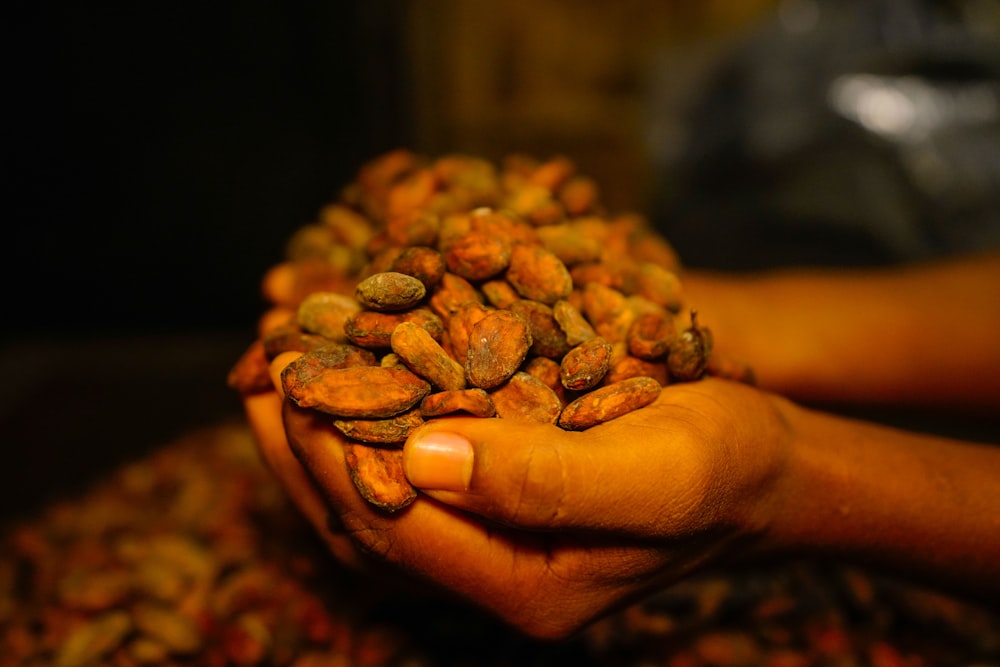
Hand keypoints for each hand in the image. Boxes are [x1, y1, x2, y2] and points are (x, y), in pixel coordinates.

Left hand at [244, 356, 795, 638]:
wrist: (766, 467)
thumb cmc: (722, 465)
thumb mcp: (652, 470)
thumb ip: (542, 480)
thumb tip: (418, 458)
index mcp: (525, 584)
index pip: (395, 528)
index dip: (331, 457)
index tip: (292, 381)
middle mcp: (499, 574)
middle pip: (369, 525)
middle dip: (306, 451)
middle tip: (262, 374)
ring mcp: (498, 544)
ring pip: (380, 506)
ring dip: (326, 443)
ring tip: (282, 378)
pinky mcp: (505, 505)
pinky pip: (413, 481)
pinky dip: (371, 433)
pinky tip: (356, 385)